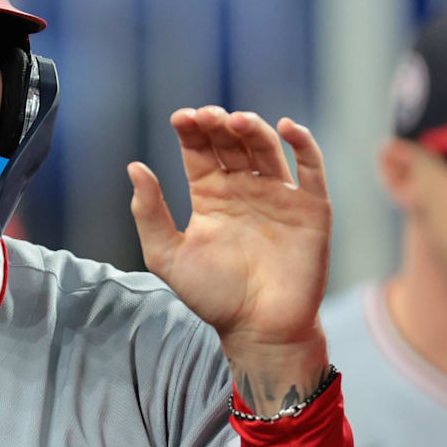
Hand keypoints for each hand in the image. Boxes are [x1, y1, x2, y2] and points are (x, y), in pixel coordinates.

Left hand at [128, 107, 330, 409]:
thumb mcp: (167, 255)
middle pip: (231, 143)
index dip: (191, 131)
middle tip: (206, 117)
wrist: (258, 329)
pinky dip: (302, 143)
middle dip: (219, 125)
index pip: (199, 151)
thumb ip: (148, 213)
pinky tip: (285, 127)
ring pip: (266, 148)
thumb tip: (134, 167)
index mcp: (210, 196)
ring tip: (235, 122)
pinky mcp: (311, 208)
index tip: (181, 118)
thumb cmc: (211, 296)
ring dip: (253, 129)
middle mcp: (244, 190)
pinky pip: (311, 168)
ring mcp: (279, 196)